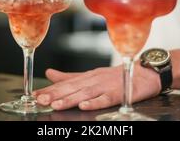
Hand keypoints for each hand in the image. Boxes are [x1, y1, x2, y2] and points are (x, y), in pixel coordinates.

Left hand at [33, 63, 161, 110]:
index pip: (65, 83)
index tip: (35, 95)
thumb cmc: (116, 76)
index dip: (50, 89)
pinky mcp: (118, 93)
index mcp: (86, 77)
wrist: (144, 73)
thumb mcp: (91, 75)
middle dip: (55, 94)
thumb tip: (49, 74)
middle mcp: (94, 80)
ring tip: (56, 104)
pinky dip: (95, 102)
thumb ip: (70, 77)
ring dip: (70, 99)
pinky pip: (106, 98)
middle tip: (41, 100)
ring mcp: (106, 86)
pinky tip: (85, 105)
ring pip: (85, 93)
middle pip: (73, 88)